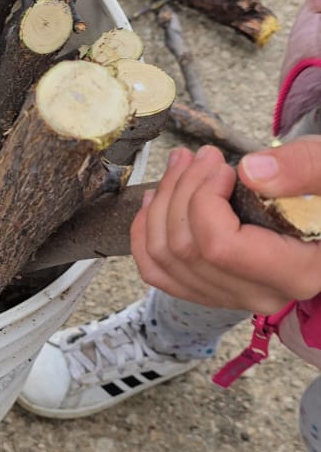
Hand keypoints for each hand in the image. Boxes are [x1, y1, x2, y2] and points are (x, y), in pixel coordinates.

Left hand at [131, 142, 320, 312]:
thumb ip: (304, 169)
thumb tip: (251, 171)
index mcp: (296, 272)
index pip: (220, 247)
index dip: (204, 199)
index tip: (223, 165)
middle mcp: (262, 294)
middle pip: (186, 250)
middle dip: (180, 190)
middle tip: (200, 155)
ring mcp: (235, 296)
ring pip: (165, 260)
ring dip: (162, 204)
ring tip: (182, 164)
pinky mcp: (215, 289)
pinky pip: (160, 274)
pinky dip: (147, 235)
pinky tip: (156, 200)